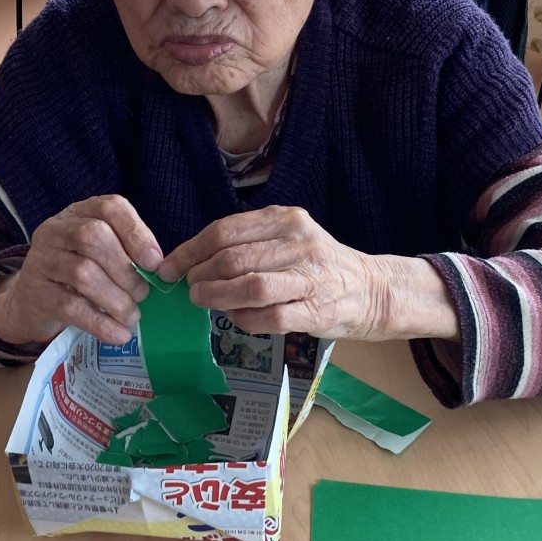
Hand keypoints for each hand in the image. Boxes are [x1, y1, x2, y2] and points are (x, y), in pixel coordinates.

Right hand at [0, 195, 162, 347]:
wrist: (31, 301)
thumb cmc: (76, 274)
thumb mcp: (100, 254)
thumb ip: (127, 253)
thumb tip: (161, 269)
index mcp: (79, 213)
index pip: (110, 207)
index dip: (136, 233)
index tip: (155, 262)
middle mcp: (56, 230)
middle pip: (93, 237)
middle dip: (126, 269)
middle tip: (143, 294)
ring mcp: (42, 260)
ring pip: (83, 273)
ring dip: (116, 299)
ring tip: (132, 316)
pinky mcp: (35, 293)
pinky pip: (70, 307)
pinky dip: (100, 323)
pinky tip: (118, 334)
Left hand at [158, 206, 459, 341]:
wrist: (371, 289)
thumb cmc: (318, 265)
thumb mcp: (288, 237)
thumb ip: (250, 242)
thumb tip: (194, 259)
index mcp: (286, 219)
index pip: (225, 231)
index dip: (190, 250)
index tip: (170, 266)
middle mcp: (298, 243)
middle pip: (233, 258)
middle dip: (199, 276)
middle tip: (187, 288)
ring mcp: (310, 278)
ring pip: (250, 287)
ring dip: (217, 297)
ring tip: (202, 301)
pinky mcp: (317, 311)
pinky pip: (269, 318)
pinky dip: (244, 320)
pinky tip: (235, 319)